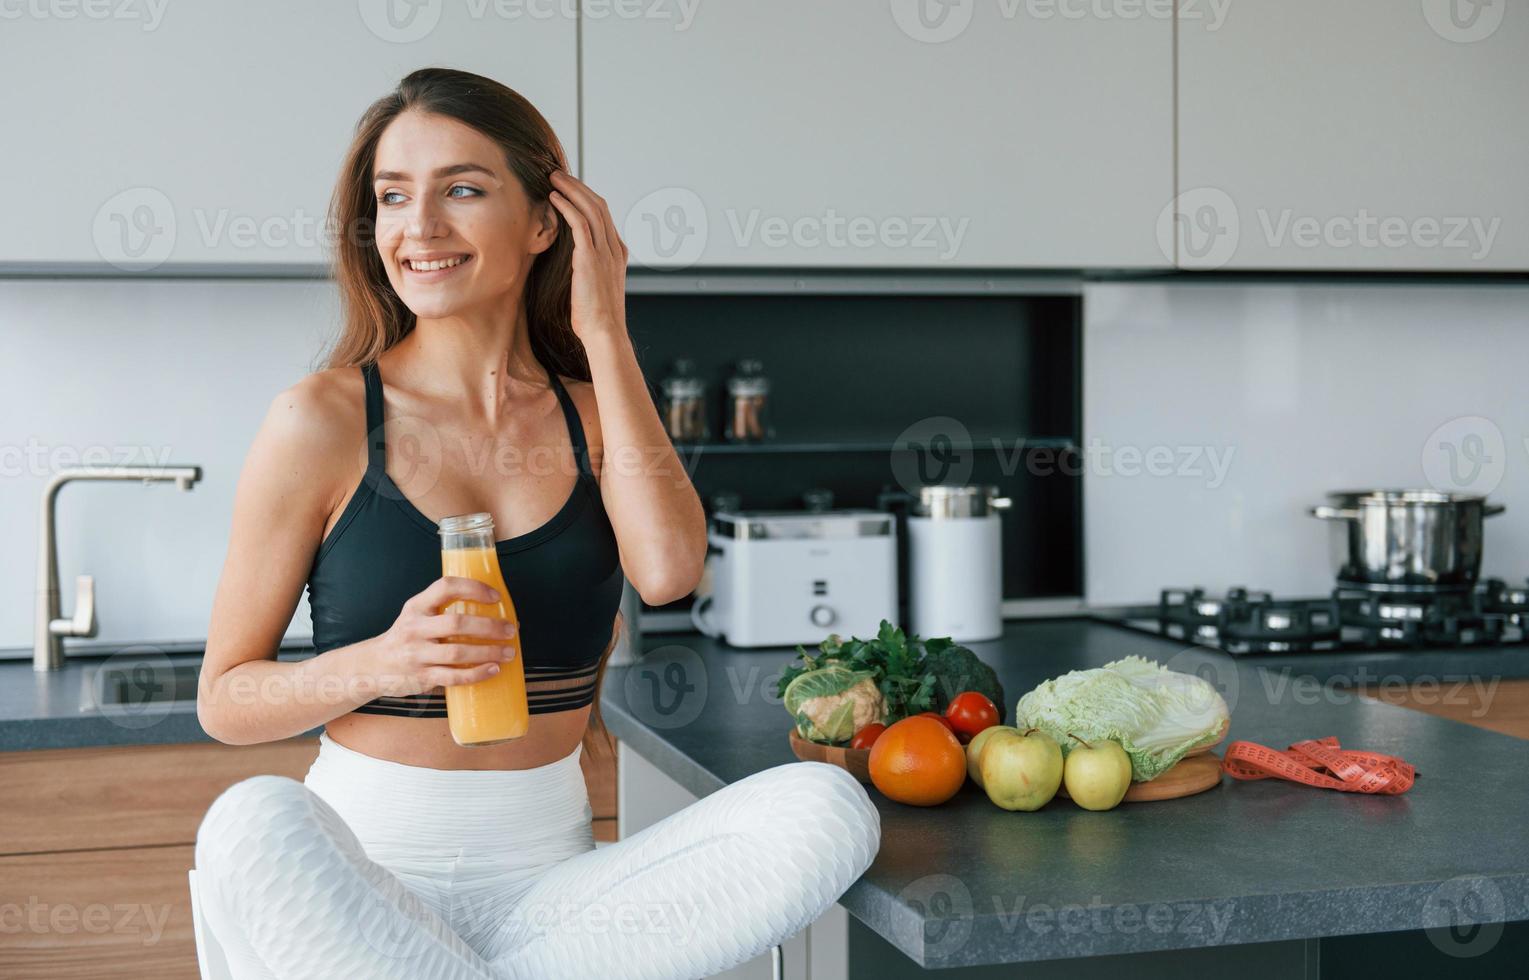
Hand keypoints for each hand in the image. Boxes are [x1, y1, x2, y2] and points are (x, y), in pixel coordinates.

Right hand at [364, 577, 518, 697]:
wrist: (373, 666)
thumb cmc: (407, 638)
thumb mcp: (418, 616)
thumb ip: (444, 610)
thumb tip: (495, 615)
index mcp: (417, 606)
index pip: (446, 587)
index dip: (473, 588)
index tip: (496, 597)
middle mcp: (415, 627)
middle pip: (457, 623)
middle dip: (489, 627)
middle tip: (511, 630)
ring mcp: (416, 654)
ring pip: (458, 651)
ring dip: (489, 652)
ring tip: (509, 652)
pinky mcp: (421, 676)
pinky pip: (453, 676)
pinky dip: (477, 673)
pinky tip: (493, 669)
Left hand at [548, 170, 627, 342]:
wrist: (604, 333)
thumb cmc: (595, 318)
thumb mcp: (594, 287)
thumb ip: (587, 268)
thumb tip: (571, 262)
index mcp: (617, 254)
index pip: (604, 216)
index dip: (586, 198)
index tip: (569, 189)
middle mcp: (614, 249)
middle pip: (599, 205)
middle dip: (578, 186)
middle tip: (558, 175)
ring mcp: (604, 252)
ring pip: (591, 208)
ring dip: (571, 189)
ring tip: (553, 178)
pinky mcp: (590, 258)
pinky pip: (579, 223)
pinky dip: (567, 206)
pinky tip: (553, 197)